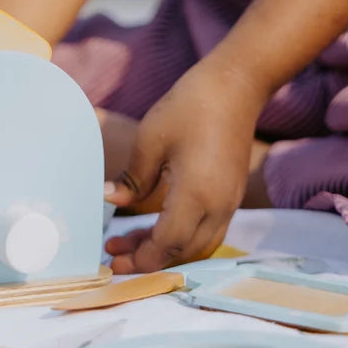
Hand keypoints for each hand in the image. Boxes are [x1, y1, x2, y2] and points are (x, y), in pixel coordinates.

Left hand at [103, 57, 265, 272]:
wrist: (237, 85)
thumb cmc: (191, 105)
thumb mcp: (151, 139)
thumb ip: (132, 178)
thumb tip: (110, 200)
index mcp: (196, 194)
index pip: (168, 244)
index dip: (141, 259)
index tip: (113, 262)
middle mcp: (218, 206)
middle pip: (184, 252)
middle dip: (149, 260)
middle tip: (114, 256)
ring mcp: (229, 201)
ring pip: (198, 244)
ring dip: (166, 249)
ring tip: (129, 241)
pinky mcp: (231, 193)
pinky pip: (207, 229)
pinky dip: (181, 236)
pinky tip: (157, 224)